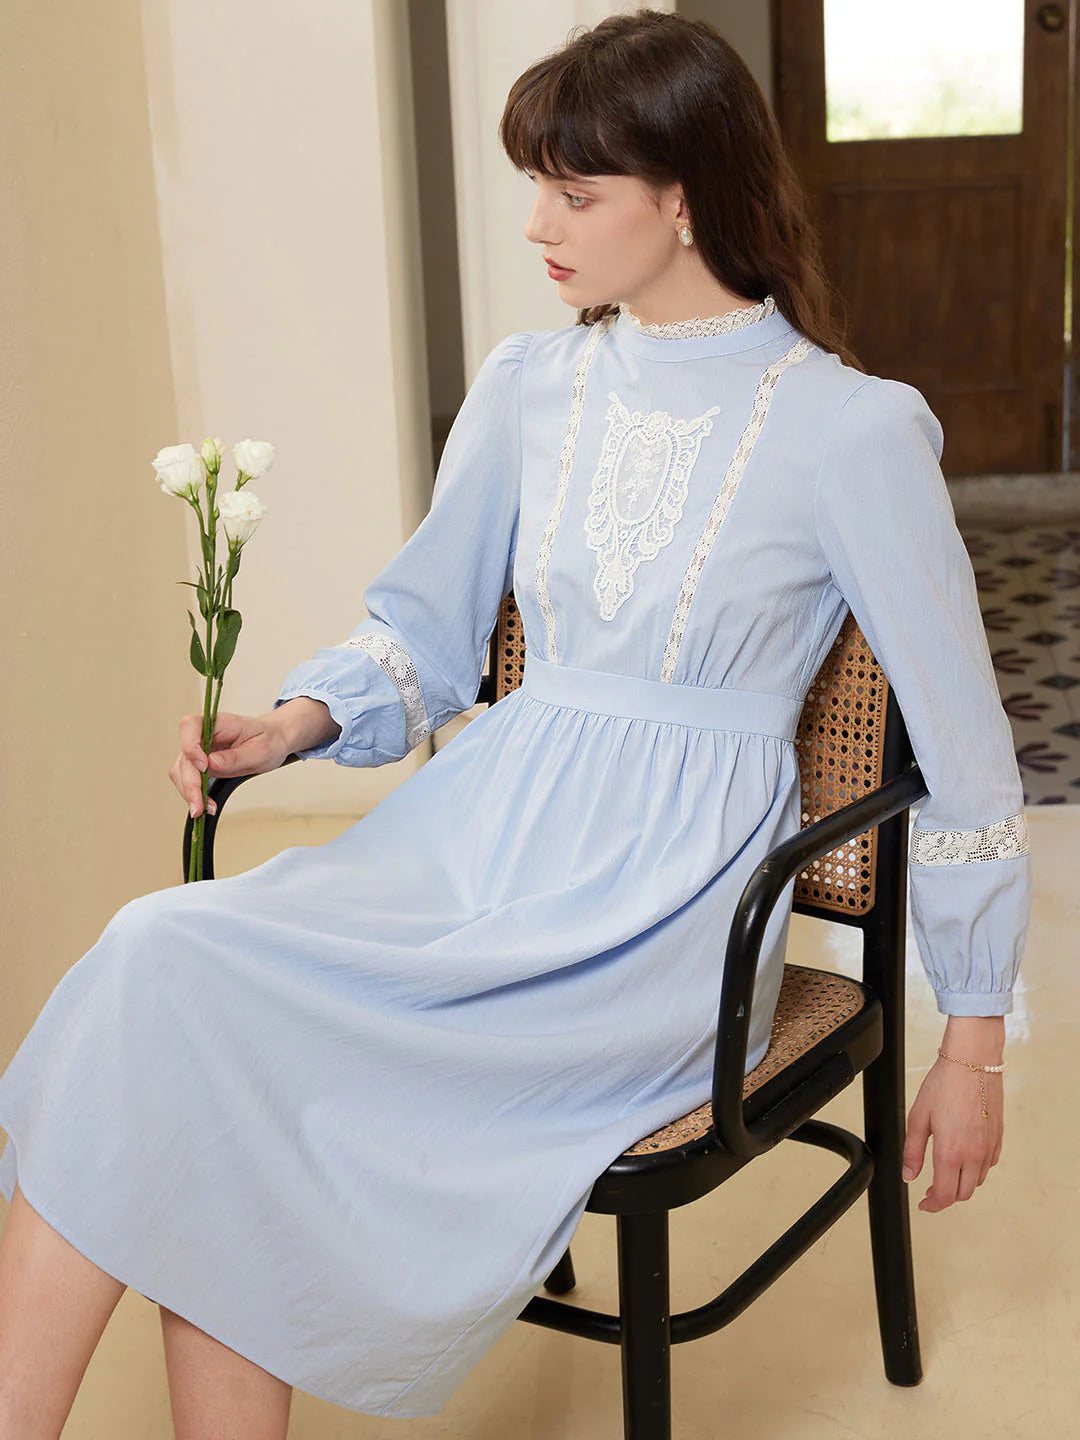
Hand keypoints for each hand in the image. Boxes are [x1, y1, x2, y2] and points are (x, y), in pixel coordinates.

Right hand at [169, 710, 292, 816]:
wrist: (273, 742)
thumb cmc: (268, 740)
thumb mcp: (261, 750)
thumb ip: (236, 757)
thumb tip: (212, 764)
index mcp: (218, 722)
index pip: (190, 726)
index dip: (191, 746)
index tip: (203, 766)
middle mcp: (203, 735)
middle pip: (184, 756)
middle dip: (190, 784)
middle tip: (199, 806)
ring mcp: (200, 751)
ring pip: (181, 771)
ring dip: (189, 792)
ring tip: (204, 809)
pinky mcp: (201, 765)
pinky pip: (189, 780)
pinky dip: (195, 794)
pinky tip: (206, 805)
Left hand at [902, 1023, 1003, 1211]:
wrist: (972, 1061)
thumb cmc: (944, 1084)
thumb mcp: (918, 1117)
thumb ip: (912, 1151)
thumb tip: (909, 1176)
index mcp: (951, 1152)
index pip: (944, 1195)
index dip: (932, 1205)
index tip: (923, 1204)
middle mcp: (974, 1155)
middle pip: (963, 1193)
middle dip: (946, 1197)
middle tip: (929, 1190)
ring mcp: (989, 1147)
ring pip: (977, 1181)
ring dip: (961, 1183)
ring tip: (945, 1172)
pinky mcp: (998, 1138)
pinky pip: (989, 1165)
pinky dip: (976, 1169)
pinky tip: (964, 1158)